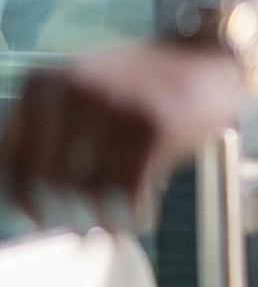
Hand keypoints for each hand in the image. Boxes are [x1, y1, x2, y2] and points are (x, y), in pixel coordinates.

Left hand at [0, 41, 251, 226]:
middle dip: (65, 216)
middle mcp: (72, 91)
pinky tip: (141, 215)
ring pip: (89, 191)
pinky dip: (134, 214)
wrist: (208, 55)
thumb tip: (32, 197)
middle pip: (48, 181)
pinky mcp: (154, 125)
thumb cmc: (146, 83)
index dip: (21, 199)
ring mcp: (114, 106)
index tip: (40, 220)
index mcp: (44, 83)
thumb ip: (52, 128)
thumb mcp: (85, 89)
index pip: (11, 158)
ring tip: (113, 227)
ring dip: (102, 220)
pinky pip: (130, 190)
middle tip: (83, 231)